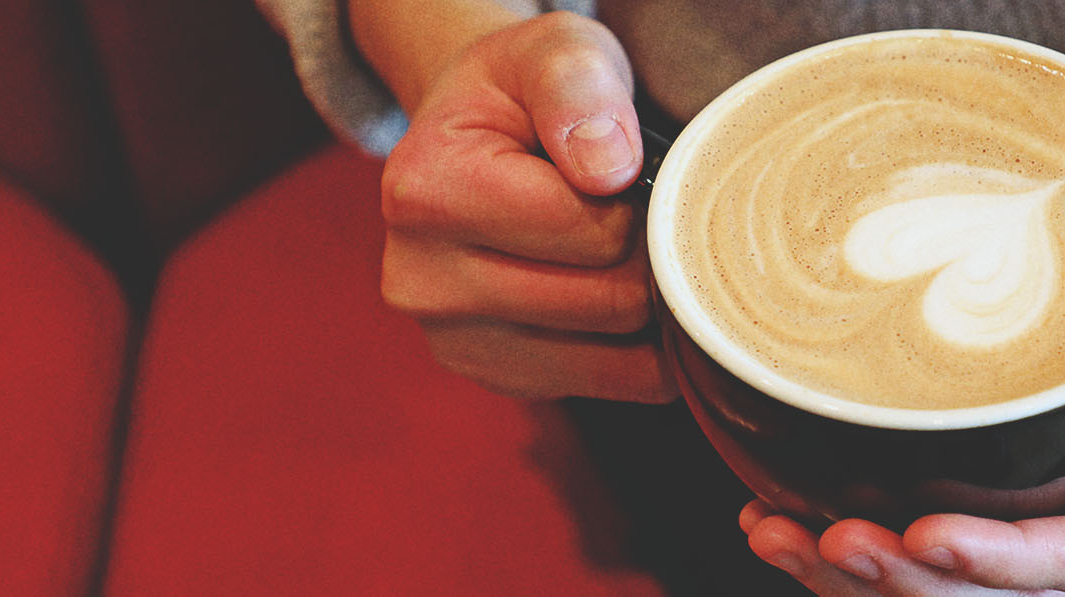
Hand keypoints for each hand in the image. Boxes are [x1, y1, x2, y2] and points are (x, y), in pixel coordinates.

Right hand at [378, 12, 671, 402]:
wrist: (476, 137)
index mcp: (424, 195)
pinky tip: (609, 290)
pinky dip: (634, 347)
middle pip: (609, 301)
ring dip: (644, 306)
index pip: (595, 231)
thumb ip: (580, 87)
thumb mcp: (554, 50)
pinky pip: (610, 384)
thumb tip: (607, 170)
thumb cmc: (525, 92)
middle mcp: (420, 284)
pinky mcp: (496, 380)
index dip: (632, 198)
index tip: (611, 169)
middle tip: (626, 209)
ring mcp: (453, 344)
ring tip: (616, 248)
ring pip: (615, 357)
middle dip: (643, 255)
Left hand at [739, 178, 1064, 594]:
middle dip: (912, 582)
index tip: (921, 532)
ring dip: (868, 580)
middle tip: (825, 539)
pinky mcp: (1011, 494)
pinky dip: (860, 545)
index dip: (1002, 561)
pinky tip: (780, 521)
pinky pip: (937, 548)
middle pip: (1010, 593)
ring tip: (780, 535)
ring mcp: (1060, 514)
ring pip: (961, 587)